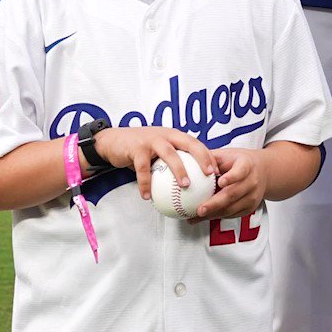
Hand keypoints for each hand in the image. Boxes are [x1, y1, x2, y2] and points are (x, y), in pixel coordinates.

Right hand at [91, 127, 216, 200]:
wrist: (114, 141)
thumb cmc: (140, 149)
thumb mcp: (158, 152)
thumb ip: (171, 162)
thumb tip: (188, 186)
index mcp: (174, 135)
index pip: (196, 143)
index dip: (208, 155)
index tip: (217, 171)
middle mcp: (166, 134)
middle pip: (189, 143)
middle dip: (202, 157)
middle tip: (209, 174)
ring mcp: (152, 140)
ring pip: (170, 154)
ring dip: (179, 170)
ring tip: (186, 186)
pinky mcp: (137, 148)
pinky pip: (143, 169)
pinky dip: (146, 183)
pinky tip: (147, 196)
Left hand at [191, 146, 269, 220]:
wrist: (264, 171)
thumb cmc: (240, 161)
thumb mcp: (228, 154)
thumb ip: (211, 158)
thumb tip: (191, 164)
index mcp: (247, 164)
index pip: (241, 171)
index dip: (232, 177)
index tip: (220, 182)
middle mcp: (252, 181)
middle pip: (233, 194)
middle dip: (215, 203)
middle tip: (200, 209)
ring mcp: (252, 196)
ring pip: (231, 208)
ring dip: (212, 214)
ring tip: (195, 216)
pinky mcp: (249, 208)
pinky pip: (231, 215)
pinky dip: (216, 217)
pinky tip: (202, 217)